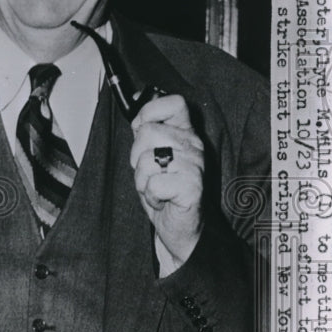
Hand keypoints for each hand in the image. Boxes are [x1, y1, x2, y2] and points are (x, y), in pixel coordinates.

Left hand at [129, 94, 203, 265]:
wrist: (180, 228)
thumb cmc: (164, 192)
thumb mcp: (151, 157)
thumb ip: (147, 134)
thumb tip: (137, 115)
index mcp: (185, 133)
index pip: (173, 103)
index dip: (150, 113)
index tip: (143, 131)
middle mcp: (193, 145)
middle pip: (146, 132)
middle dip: (137, 157)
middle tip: (152, 173)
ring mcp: (195, 165)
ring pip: (145, 159)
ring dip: (142, 179)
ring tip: (157, 187)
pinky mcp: (192, 187)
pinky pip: (153, 183)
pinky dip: (151, 196)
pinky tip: (163, 199)